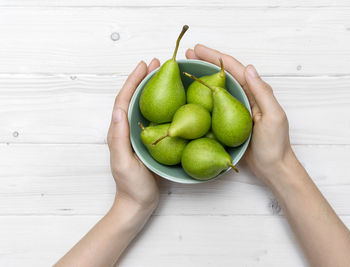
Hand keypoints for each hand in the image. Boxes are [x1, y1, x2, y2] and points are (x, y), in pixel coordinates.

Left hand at [107, 59, 160, 210]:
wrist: (137, 204)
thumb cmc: (132, 186)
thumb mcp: (124, 163)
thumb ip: (120, 138)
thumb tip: (119, 110)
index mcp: (119, 132)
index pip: (124, 101)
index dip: (133, 81)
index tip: (144, 66)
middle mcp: (127, 129)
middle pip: (134, 98)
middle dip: (143, 79)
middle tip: (157, 64)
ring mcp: (138, 135)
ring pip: (144, 105)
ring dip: (152, 88)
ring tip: (164, 75)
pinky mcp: (148, 140)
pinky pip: (153, 117)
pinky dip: (160, 104)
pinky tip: (171, 101)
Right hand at [186, 45, 293, 182]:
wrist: (272, 167)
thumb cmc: (275, 145)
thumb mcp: (273, 117)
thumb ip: (262, 93)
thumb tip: (249, 68)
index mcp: (255, 92)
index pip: (233, 68)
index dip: (215, 56)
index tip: (197, 49)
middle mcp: (245, 97)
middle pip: (223, 74)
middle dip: (205, 62)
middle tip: (187, 54)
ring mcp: (235, 109)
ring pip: (217, 87)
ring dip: (202, 76)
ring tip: (186, 68)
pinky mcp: (228, 121)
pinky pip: (214, 104)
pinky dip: (203, 96)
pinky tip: (191, 96)